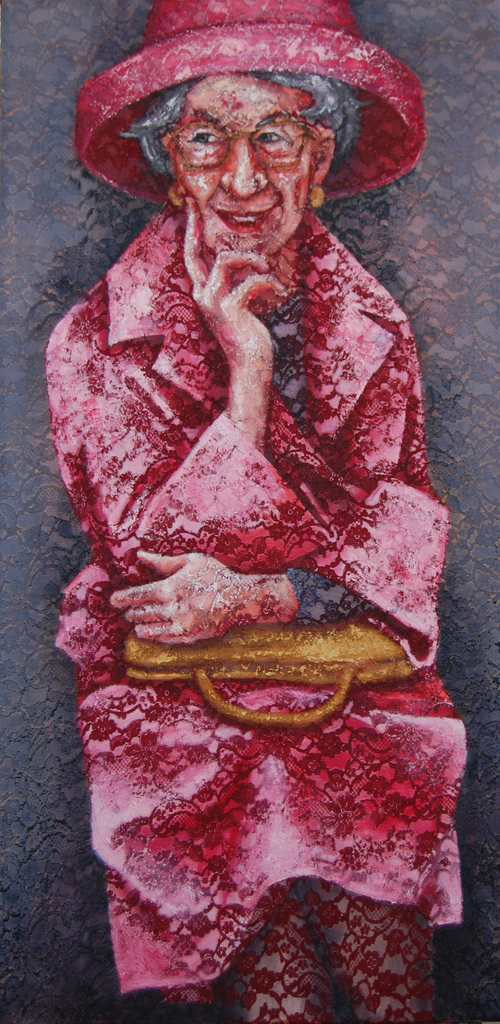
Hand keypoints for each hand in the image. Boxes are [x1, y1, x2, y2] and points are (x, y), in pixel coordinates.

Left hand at [110, 550, 297, 644]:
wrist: (240, 598)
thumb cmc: (216, 575)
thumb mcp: (191, 561)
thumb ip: (163, 562)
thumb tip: (140, 555)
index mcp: (169, 588)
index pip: (139, 595)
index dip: (124, 598)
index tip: (113, 601)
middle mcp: (171, 609)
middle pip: (142, 613)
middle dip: (132, 613)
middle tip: (126, 612)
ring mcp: (179, 625)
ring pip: (151, 628)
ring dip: (140, 626)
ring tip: (135, 625)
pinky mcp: (189, 636)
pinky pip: (165, 639)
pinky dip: (155, 636)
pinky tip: (151, 634)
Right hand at [184, 199, 285, 448]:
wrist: (250, 365)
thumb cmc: (249, 334)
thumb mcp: (239, 304)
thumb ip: (236, 283)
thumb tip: (250, 259)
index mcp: (203, 292)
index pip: (192, 257)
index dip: (190, 231)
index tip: (190, 205)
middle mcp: (202, 295)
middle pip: (193, 253)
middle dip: (195, 227)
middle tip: (194, 204)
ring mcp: (213, 302)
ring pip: (227, 260)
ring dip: (252, 259)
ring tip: (266, 268)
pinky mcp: (230, 309)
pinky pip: (251, 281)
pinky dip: (268, 282)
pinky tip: (279, 290)